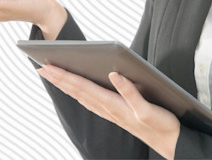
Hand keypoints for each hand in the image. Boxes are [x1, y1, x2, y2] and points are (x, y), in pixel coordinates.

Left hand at [37, 64, 180, 158]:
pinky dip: (79, 93)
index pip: (82, 87)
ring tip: (53, 76)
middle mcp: (108, 109)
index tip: (48, 67)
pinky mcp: (117, 114)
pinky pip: (91, 102)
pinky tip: (77, 91)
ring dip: (66, 86)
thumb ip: (131, 92)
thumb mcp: (148, 108)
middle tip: (41, 68)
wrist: (170, 143)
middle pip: (77, 91)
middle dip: (59, 79)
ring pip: (82, 96)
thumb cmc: (161, 125)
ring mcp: (111, 113)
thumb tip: (114, 74)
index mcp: (113, 105)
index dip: (64, 76)